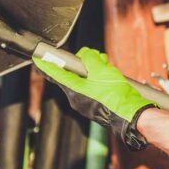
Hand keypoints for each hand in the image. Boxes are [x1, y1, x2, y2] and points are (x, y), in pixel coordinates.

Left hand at [33, 47, 156, 150]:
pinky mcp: (95, 102)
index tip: (38, 58)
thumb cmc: (116, 95)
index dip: (47, 65)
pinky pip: (93, 85)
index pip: (56, 74)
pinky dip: (100, 77)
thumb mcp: (102, 69)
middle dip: (84, 62)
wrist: (130, 113)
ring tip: (107, 67)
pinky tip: (111, 75)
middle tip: (96, 58)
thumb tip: (85, 55)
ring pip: (85, 78)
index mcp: (74, 90)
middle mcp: (77, 97)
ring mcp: (86, 101)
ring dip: (95, 68)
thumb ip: (89, 58)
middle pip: (73, 73)